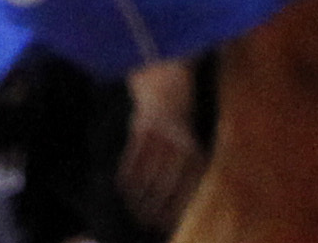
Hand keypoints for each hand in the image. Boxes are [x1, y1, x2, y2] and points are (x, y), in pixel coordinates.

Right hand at [117, 59, 207, 229]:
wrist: (169, 90)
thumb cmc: (179, 131)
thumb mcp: (190, 150)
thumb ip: (186, 177)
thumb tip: (176, 214)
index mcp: (195, 153)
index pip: (184, 192)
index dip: (171, 211)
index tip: (161, 226)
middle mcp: (180, 146)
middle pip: (163, 188)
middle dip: (152, 209)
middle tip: (143, 222)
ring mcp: (161, 138)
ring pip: (145, 176)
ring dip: (137, 197)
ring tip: (131, 209)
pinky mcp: (143, 129)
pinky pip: (132, 160)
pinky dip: (126, 177)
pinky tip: (122, 188)